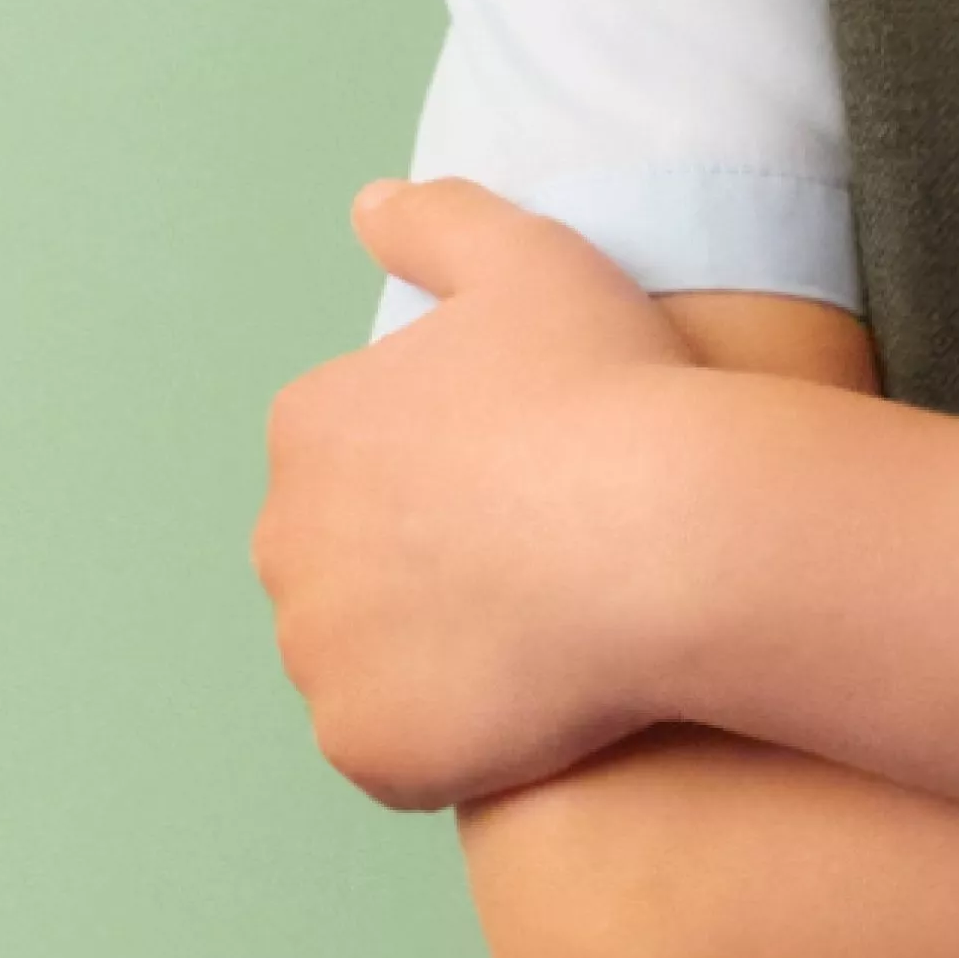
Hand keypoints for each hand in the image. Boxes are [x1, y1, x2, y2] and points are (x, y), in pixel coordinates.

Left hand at [252, 179, 708, 811]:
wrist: (674, 532)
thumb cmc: (611, 390)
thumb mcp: (532, 260)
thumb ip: (439, 222)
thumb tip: (368, 206)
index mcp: (312, 428)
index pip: (357, 460)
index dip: (450, 474)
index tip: (531, 479)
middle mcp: (284, 543)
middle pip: (348, 565)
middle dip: (423, 567)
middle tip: (544, 563)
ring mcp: (322, 657)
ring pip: (369, 661)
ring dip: (433, 655)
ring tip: (547, 636)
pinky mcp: (368, 747)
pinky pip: (396, 750)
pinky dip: (449, 738)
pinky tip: (534, 705)